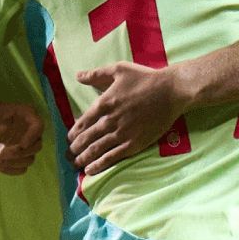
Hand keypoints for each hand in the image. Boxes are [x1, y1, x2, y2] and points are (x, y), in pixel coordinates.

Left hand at [0, 103, 43, 175]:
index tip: (22, 145)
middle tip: (2, 153)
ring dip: (13, 162)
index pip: (38, 126)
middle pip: (36, 147)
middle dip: (19, 153)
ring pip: (29, 160)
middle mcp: (32, 134)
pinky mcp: (19, 159)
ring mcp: (27, 148)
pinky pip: (21, 169)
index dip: (32, 137)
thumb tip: (4, 129)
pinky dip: (10, 169)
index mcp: (29, 117)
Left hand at [67, 62, 193, 176]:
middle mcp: (110, 120)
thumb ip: (96, 74)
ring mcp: (122, 134)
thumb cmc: (145, 78)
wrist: (171, 91)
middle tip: (67, 155)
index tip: (69, 139)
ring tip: (75, 163)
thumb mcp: (119, 69)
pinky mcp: (134, 144)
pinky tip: (90, 170)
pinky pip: (112, 157)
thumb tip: (78, 76)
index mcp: (104, 103)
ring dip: (82, 158)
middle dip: (74, 149)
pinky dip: (98, 165)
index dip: (73, 133)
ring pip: (96, 150)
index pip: (82, 122)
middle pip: (86, 138)